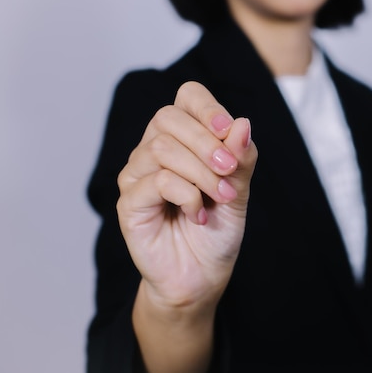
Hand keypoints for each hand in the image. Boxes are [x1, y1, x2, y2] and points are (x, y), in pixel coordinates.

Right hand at [116, 81, 256, 311]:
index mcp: (183, 139)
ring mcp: (137, 175)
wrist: (203, 275)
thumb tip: (242, 123)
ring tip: (221, 198)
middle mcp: (154, 150)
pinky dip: (187, 195)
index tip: (229, 130)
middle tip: (230, 171)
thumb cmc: (218, 230)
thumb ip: (240, 159)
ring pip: (162, 147)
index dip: (208, 108)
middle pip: (168, 117)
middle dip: (206, 142)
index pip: (186, 97)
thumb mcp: (239, 191)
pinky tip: (198, 216)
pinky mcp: (129, 202)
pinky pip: (156, 180)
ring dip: (201, 173)